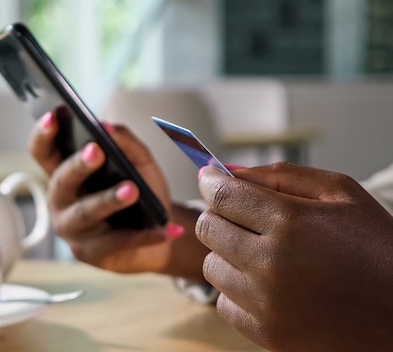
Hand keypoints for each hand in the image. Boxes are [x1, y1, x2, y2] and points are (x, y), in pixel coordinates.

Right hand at [29, 110, 207, 280]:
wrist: (157, 234)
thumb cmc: (141, 193)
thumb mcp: (138, 162)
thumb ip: (124, 141)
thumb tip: (105, 126)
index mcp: (65, 174)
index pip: (43, 152)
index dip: (43, 135)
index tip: (52, 116)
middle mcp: (61, 201)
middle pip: (62, 181)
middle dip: (78, 165)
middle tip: (95, 150)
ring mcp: (74, 230)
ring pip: (87, 212)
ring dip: (109, 200)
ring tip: (132, 189)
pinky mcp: (93, 254)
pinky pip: (118, 242)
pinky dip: (145, 236)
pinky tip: (167, 230)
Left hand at [197, 162, 392, 350]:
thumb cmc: (376, 248)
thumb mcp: (341, 194)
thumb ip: (281, 177)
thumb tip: (228, 172)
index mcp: (291, 224)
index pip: (222, 195)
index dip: (211, 182)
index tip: (211, 179)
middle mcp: (271, 265)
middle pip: (208, 228)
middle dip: (220, 214)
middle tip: (243, 215)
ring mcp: (266, 304)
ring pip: (210, 266)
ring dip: (228, 254)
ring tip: (264, 254)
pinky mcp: (267, 334)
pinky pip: (223, 303)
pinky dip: (238, 291)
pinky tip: (268, 284)